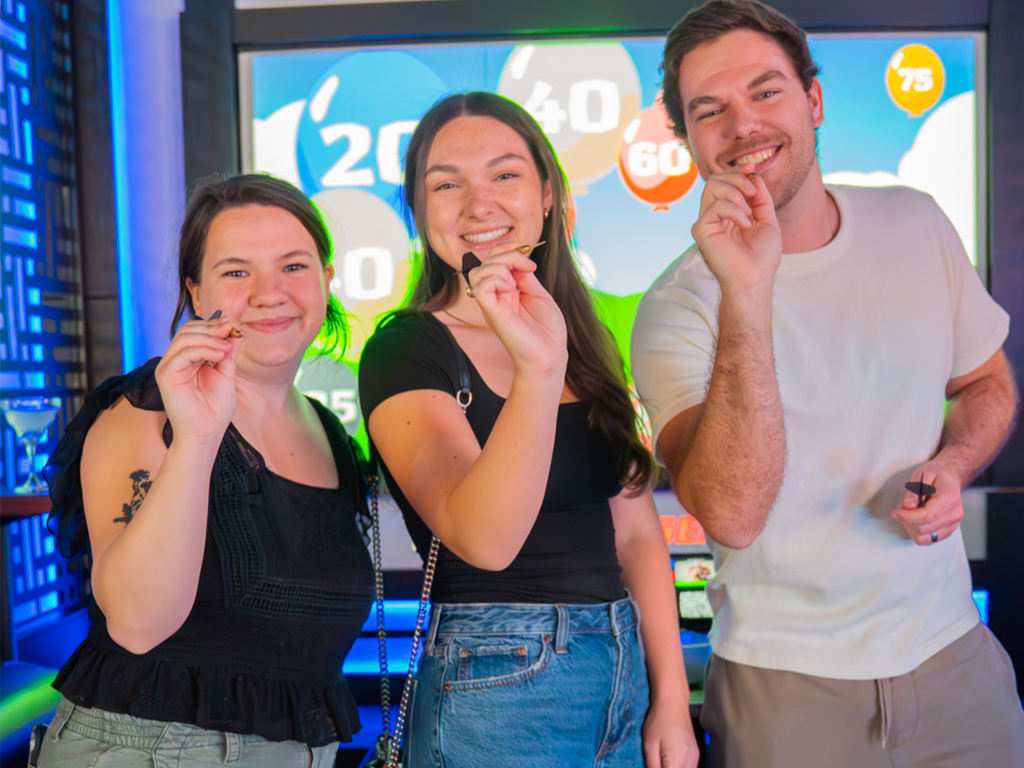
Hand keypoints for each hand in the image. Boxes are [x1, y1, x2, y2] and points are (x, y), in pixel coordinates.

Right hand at [155, 315, 243, 444]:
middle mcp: (175, 361)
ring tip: (227, 348)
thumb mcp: (226, 374)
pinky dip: (204, 350)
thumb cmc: (214, 409)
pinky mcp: (166, 375)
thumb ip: (228, 353)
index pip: (195, 331)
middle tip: (230, 328)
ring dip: (209, 338)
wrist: (206, 433)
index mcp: (187, 359)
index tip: (232, 324)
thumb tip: (236, 332)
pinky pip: (183, 353)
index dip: (212, 324)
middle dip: (211, 327)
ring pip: (184, 338)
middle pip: (188, 330)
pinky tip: (219, 355)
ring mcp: (168, 367)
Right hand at [467, 246, 566, 376]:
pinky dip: (495, 279)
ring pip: (477, 271)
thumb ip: (525, 276)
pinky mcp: (492, 313)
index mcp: (507, 290)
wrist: (550, 356)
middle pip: (485, 261)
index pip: (494, 259)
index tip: (526, 252)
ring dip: (498, 266)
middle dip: (506, 254)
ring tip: (516, 281)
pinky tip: (511, 288)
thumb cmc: (547, 331)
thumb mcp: (539, 294)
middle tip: (528, 267)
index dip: (506, 249)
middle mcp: (496, 296)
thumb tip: (517, 258)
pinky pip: (480, 287)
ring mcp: (492, 304)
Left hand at [642, 700, 699, 767]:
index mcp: (678, 757)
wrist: (673, 702)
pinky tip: (671, 763)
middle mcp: (690, 759)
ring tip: (663, 761)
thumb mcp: (649, 744)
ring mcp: (695, 756)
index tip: (654, 766)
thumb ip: (652, 765)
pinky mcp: (696, 753)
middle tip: (658, 763)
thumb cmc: (659, 719)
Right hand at [692, 166, 781, 297]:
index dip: (737, 171)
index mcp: (726, 213)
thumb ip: (760, 197)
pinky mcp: (701, 230)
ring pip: (712, 187)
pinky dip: (734, 210)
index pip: (724, 182)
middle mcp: (713, 216)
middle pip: (715, 179)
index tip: (753, 167)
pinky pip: (715, 205)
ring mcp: (705, 222)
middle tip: (752, 193)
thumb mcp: (767, 219)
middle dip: (737, 178)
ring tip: (748, 213)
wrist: (755, 279)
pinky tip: (744, 224)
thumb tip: (753, 175)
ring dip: (736, 194)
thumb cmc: (762, 256)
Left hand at [890, 460, 963, 544]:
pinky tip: (914, 520)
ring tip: (907, 514)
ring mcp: (953, 524)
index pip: (927, 516)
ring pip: (925, 538)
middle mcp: (954, 514)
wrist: (950, 476)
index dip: (907, 517)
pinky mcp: (948, 529)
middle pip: (924, 529)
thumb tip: (908, 506)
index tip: (896, 512)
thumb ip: (914, 490)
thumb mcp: (922, 474)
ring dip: (910, 528)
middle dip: (906, 521)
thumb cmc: (937, 474)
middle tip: (899, 509)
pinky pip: (929, 540)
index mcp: (949, 498)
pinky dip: (917, 533)